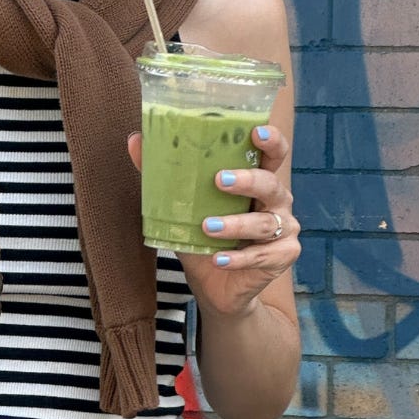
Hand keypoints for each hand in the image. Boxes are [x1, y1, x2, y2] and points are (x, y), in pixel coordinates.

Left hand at [126, 124, 299, 318]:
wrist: (216, 285)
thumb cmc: (203, 237)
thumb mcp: (181, 206)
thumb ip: (162, 174)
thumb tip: (135, 140)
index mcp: (257, 180)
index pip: (272, 153)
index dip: (271, 140)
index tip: (255, 133)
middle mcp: (276, 200)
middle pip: (271, 184)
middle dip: (248, 180)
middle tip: (220, 180)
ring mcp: (284, 229)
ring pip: (264, 223)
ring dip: (235, 224)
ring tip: (208, 227)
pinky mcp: (283, 256)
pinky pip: (263, 255)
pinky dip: (239, 258)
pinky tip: (219, 259)